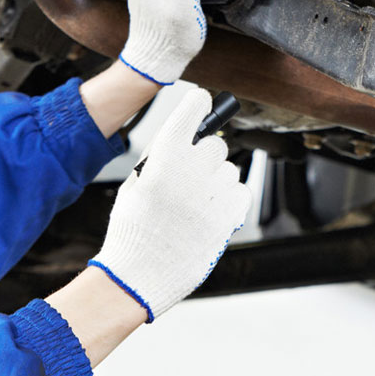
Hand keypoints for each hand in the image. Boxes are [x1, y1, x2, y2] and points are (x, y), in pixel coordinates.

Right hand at [88, 88, 250, 321]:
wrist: (139, 275)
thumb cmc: (133, 231)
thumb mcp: (135, 185)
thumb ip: (160, 158)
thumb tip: (183, 140)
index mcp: (165, 156)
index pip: (192, 110)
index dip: (198, 104)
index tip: (202, 101)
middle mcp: (193, 169)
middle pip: (216, 144)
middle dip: (204, 157)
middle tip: (189, 177)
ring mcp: (214, 193)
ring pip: (229, 170)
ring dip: (216, 181)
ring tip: (195, 204)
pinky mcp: (230, 216)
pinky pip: (241, 191)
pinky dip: (230, 199)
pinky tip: (210, 213)